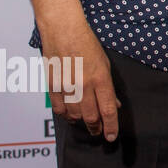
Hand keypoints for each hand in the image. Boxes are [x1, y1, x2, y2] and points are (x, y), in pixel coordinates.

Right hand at [41, 19, 120, 140]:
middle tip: (99, 133)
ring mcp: (66, 86)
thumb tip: (115, 104)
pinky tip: (71, 116)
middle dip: (96, 129)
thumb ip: (109, 87)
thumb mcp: (105, 64)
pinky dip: (65, 116)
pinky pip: (58, 108)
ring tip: (87, 124)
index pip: (108, 110)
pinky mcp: (52, 85)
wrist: (64, 30)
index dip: (111, 126)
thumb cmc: (87, 44)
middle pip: (91, 117)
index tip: (112, 137)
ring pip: (74, 115)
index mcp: (101, 79)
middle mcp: (84, 85)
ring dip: (81, 123)